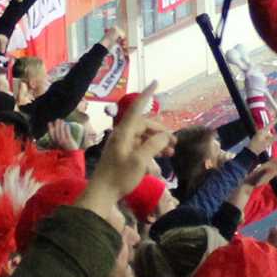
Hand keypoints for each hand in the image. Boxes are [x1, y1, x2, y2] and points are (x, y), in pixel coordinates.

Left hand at [81, 92, 175, 219]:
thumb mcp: (140, 161)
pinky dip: (151, 148)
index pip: (137, 108)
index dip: (146, 95)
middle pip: (144, 125)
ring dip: (158, 141)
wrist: (102, 194)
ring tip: (172, 151)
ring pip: (143, 136)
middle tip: (175, 142)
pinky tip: (161, 156)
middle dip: (160, 131)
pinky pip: (140, 145)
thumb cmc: (120, 176)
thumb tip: (165, 135)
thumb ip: (154, 145)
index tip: (155, 82)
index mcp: (124, 132)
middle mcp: (122, 135)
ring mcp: (122, 145)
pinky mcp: (123, 155)